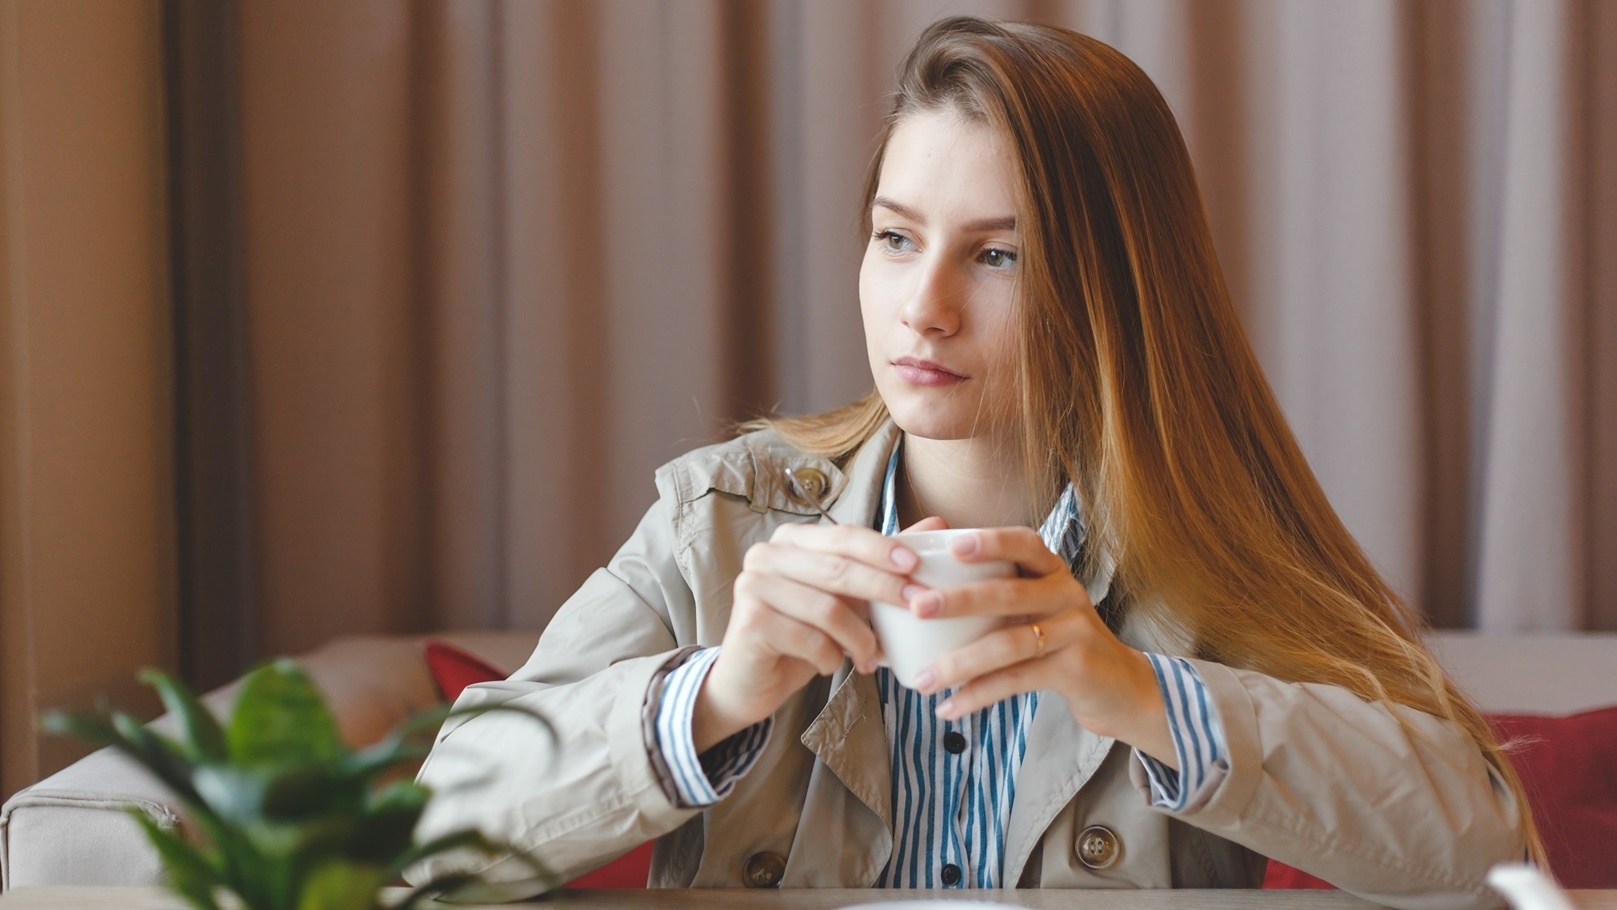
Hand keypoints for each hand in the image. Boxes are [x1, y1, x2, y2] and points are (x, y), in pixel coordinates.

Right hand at [693, 517, 947, 751]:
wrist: (752, 680)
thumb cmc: (803, 634)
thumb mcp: (845, 597)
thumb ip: (882, 563)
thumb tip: (937, 523)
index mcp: (792, 540)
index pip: (844, 535)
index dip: (882, 548)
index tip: (916, 566)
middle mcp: (767, 555)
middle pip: (838, 569)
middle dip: (884, 589)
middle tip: (918, 607)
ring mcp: (754, 586)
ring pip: (828, 609)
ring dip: (861, 638)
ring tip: (872, 658)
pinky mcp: (751, 622)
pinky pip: (811, 639)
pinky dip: (832, 658)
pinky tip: (833, 665)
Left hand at [904, 527, 1176, 765]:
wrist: (1118, 687)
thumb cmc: (1060, 642)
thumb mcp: (1038, 609)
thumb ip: (998, 594)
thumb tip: (923, 593)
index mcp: (1053, 572)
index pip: (1024, 543)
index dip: (991, 541)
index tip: (952, 544)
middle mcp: (1067, 593)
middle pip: (1008, 593)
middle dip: (958, 600)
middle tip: (916, 608)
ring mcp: (1074, 631)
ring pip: (1009, 644)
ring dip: (960, 663)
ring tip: (921, 680)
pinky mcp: (1075, 669)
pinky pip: (1017, 680)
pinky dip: (979, 695)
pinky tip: (949, 707)